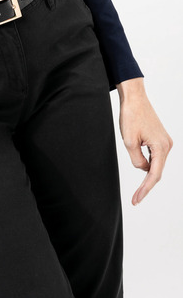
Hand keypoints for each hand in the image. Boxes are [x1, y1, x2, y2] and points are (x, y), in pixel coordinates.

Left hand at [116, 77, 172, 204]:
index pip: (154, 175)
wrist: (134, 97)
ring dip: (144, 169)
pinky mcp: (160, 138)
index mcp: (161, 147)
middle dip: (146, 185)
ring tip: (133, 167)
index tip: (136, 200)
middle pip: (156, 171)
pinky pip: (154, 155)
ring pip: (154, 163)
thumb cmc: (131, 116)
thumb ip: (137, 160)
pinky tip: (138, 159)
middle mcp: (167, 145)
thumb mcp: (129, 141)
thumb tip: (143, 169)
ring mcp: (164, 142)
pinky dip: (146, 161)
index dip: (145, 190)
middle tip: (135, 199)